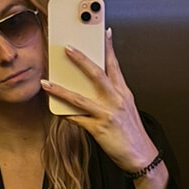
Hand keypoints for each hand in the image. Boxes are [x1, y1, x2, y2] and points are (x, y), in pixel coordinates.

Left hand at [41, 30, 165, 188]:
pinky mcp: (98, 129)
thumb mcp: (127, 108)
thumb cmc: (132, 133)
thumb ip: (113, 95)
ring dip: (60, 89)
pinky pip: (76, 119)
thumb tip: (94, 84)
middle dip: (80, 59)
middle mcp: (116, 100)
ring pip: (80, 98)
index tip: (104, 32)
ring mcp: (107, 114)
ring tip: (46, 82)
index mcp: (124, 93)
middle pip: (97, 74)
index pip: (115, 65)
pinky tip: (53, 108)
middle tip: (67, 47)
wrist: (141, 156)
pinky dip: (64, 113)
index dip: (109, 48)